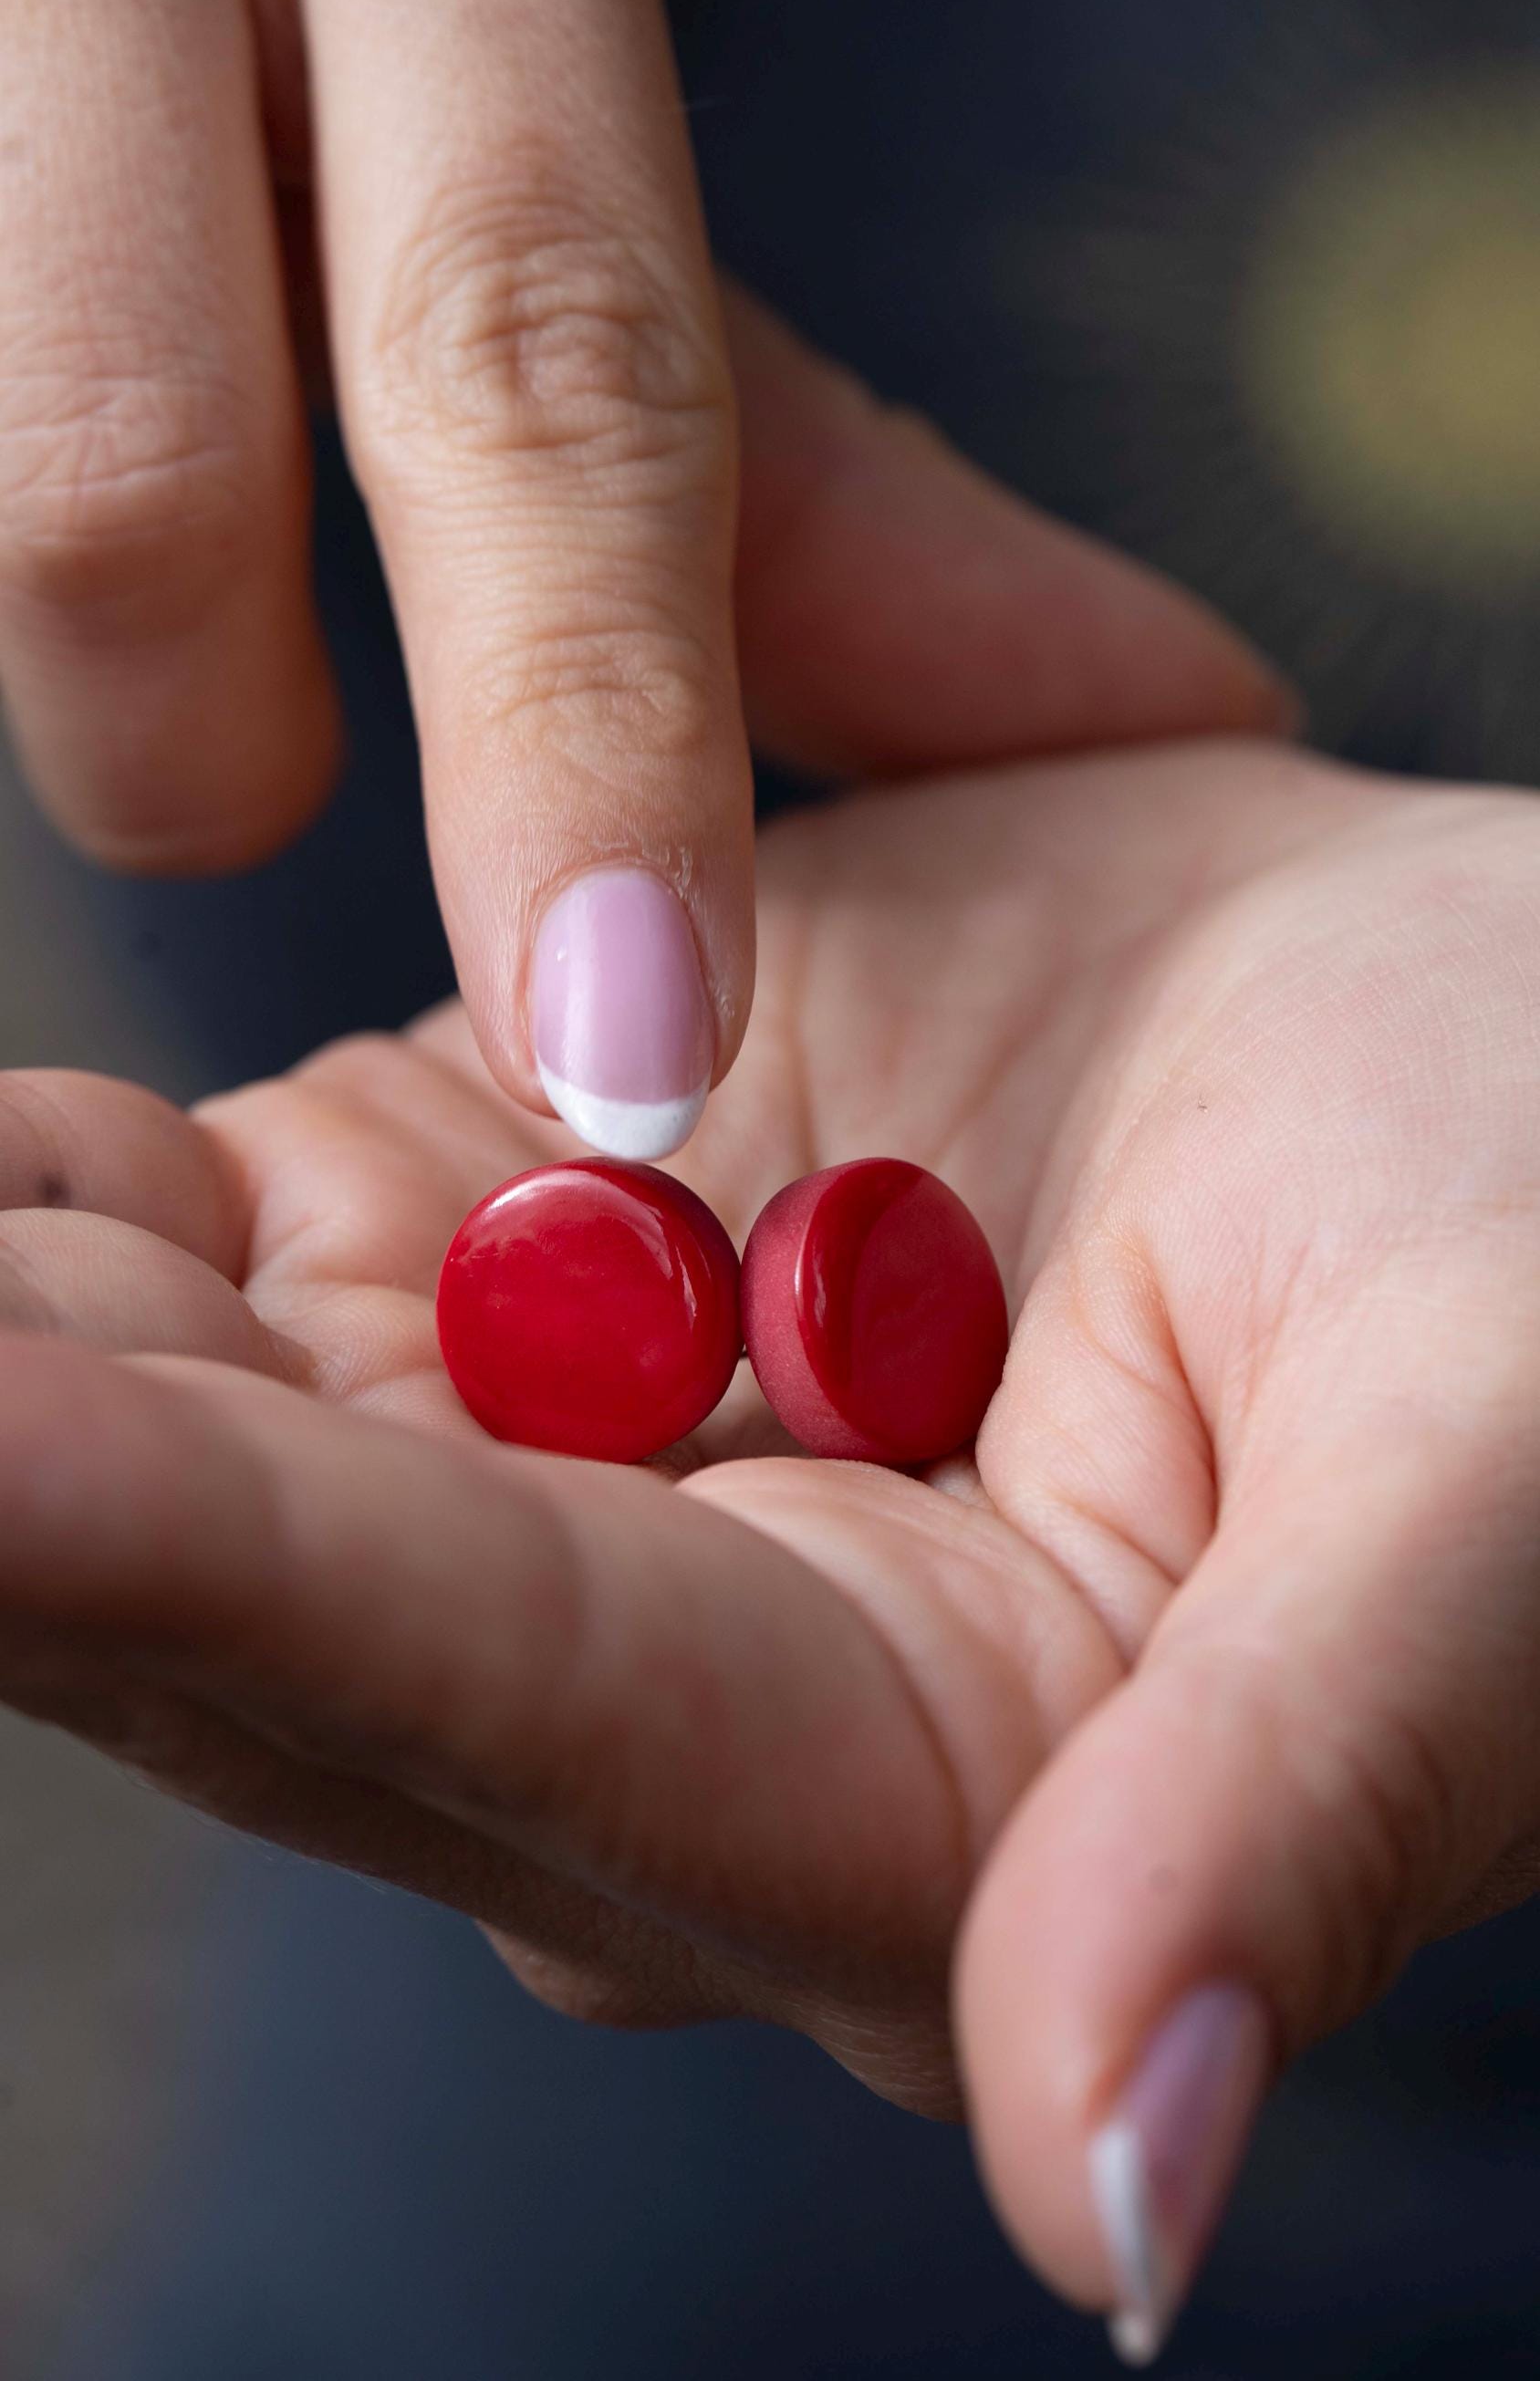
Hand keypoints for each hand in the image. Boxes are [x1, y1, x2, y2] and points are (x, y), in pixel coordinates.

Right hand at [0, 0, 1282, 1154]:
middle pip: (114, 504)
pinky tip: (40, 326)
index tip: (631, 1044)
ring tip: (112, 456)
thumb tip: (1113, 730)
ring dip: (60, 608)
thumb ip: (778, 412)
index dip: (581, 742)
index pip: (530, 355)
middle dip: (195, 749)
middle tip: (254, 749)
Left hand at [6, 738, 1532, 2354]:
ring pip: (207, 1427)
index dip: (223, 1586)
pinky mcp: (515, 1241)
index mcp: (900, 1802)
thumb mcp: (1475, 1520)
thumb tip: (1112, 2208)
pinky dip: (77, 1214)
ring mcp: (563, 1455)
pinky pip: (238, 1247)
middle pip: (279, 1600)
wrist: (1465, 1047)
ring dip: (12, 1337)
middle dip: (35, 1465)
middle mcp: (673, 1680)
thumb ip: (1281, 1815)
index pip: (507, 1702)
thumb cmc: (1535, 1267)